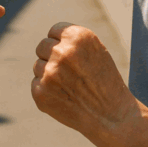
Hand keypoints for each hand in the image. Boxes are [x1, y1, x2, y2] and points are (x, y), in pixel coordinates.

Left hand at [31, 23, 138, 138]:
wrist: (111, 115)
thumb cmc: (104, 81)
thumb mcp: (95, 50)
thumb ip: (71, 41)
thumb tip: (47, 40)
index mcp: (77, 37)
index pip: (54, 30)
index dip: (62, 42)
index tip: (71, 54)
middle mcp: (62, 52)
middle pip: (42, 46)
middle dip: (52, 57)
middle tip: (70, 72)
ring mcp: (49, 73)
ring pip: (38, 65)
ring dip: (49, 74)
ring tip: (70, 86)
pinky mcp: (40, 91)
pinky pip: (36, 83)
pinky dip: (46, 90)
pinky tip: (64, 97)